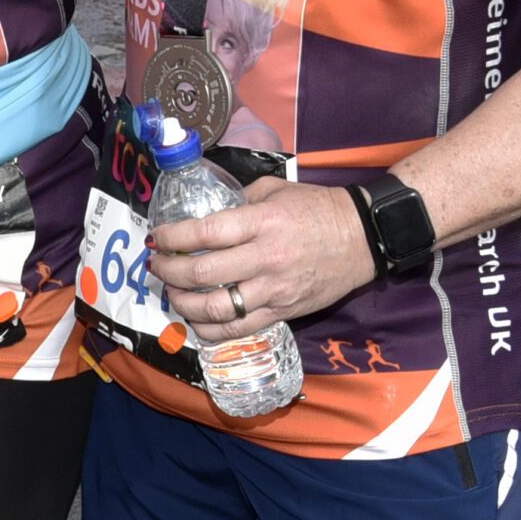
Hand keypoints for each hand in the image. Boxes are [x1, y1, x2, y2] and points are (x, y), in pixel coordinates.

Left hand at [147, 177, 375, 341]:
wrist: (364, 238)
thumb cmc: (317, 208)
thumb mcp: (274, 191)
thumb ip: (238, 201)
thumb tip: (204, 212)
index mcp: (261, 223)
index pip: (204, 233)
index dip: (173, 237)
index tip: (157, 238)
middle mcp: (265, 259)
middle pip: (202, 274)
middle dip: (169, 271)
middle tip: (158, 265)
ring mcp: (274, 290)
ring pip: (215, 308)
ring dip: (183, 303)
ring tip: (173, 292)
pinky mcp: (284, 312)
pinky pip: (239, 328)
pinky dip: (210, 328)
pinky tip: (197, 319)